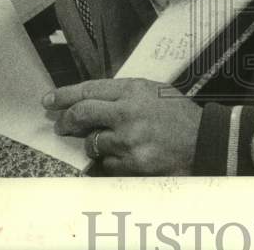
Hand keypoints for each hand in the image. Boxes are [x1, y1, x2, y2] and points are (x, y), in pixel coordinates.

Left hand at [43, 78, 201, 175]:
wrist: (204, 140)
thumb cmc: (179, 115)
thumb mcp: (154, 92)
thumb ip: (125, 94)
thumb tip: (93, 100)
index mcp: (134, 90)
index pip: (89, 90)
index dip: (65, 95)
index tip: (49, 99)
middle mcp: (128, 112)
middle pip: (82, 114)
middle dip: (66, 120)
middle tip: (61, 125)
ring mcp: (128, 139)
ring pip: (93, 143)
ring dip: (95, 144)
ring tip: (112, 141)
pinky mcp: (132, 162)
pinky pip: (107, 163)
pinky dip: (111, 160)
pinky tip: (128, 155)